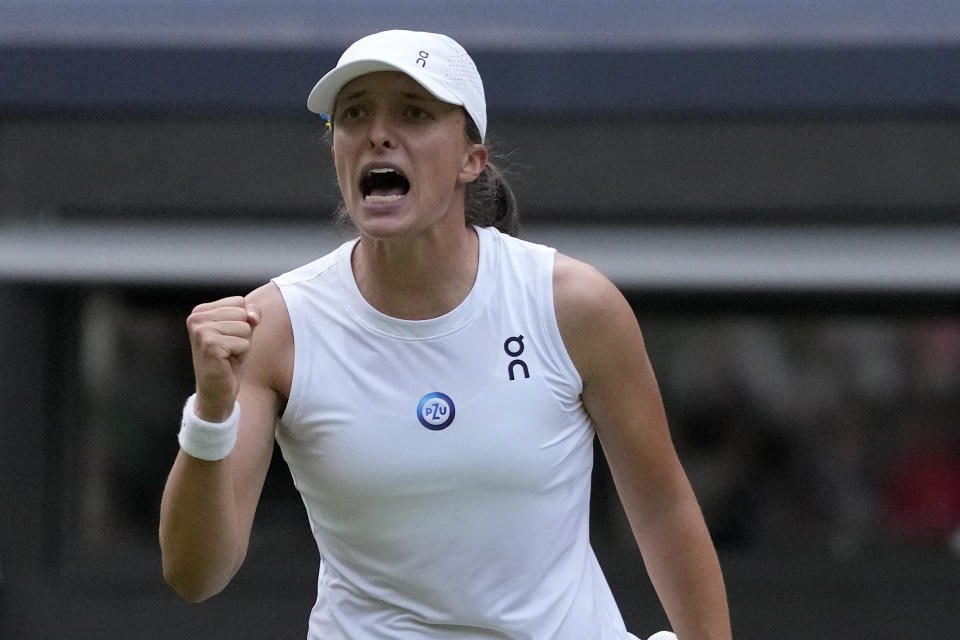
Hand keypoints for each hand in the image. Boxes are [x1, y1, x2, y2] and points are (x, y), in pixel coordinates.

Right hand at [186, 296, 259, 420]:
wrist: (216, 390)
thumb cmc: (229, 359)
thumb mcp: (242, 330)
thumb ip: (250, 314)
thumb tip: (253, 315)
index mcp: (201, 310)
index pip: (240, 301)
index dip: (243, 320)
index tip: (229, 336)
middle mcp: (197, 318)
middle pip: (243, 313)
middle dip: (243, 333)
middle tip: (229, 348)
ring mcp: (201, 331)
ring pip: (245, 327)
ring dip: (242, 344)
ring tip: (228, 354)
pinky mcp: (210, 345)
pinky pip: (244, 342)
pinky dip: (241, 354)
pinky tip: (227, 361)